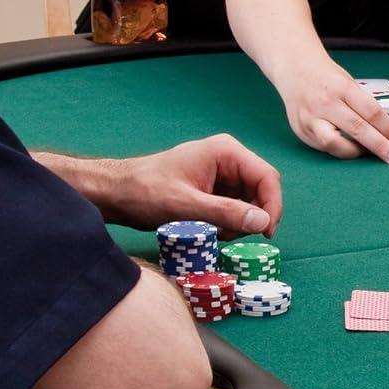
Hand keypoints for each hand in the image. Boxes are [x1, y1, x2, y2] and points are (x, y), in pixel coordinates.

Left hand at [109, 134, 282, 238]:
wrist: (117, 193)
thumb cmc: (145, 192)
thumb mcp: (186, 207)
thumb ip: (225, 213)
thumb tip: (263, 222)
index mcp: (225, 152)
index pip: (267, 177)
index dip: (272, 206)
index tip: (266, 233)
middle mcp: (228, 159)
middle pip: (262, 190)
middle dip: (252, 217)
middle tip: (232, 236)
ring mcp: (223, 173)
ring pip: (250, 202)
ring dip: (239, 222)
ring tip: (214, 233)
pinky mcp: (215, 188)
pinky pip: (236, 207)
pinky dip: (228, 222)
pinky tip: (209, 230)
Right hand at [276, 57, 388, 163]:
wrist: (295, 69)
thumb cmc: (328, 78)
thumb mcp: (349, 83)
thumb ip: (363, 106)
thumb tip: (386, 132)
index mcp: (342, 88)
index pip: (371, 112)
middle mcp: (325, 103)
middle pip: (358, 129)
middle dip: (380, 147)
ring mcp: (310, 118)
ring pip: (335, 144)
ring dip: (356, 152)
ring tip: (368, 153)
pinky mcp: (301, 130)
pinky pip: (324, 147)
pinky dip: (340, 150)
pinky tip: (349, 148)